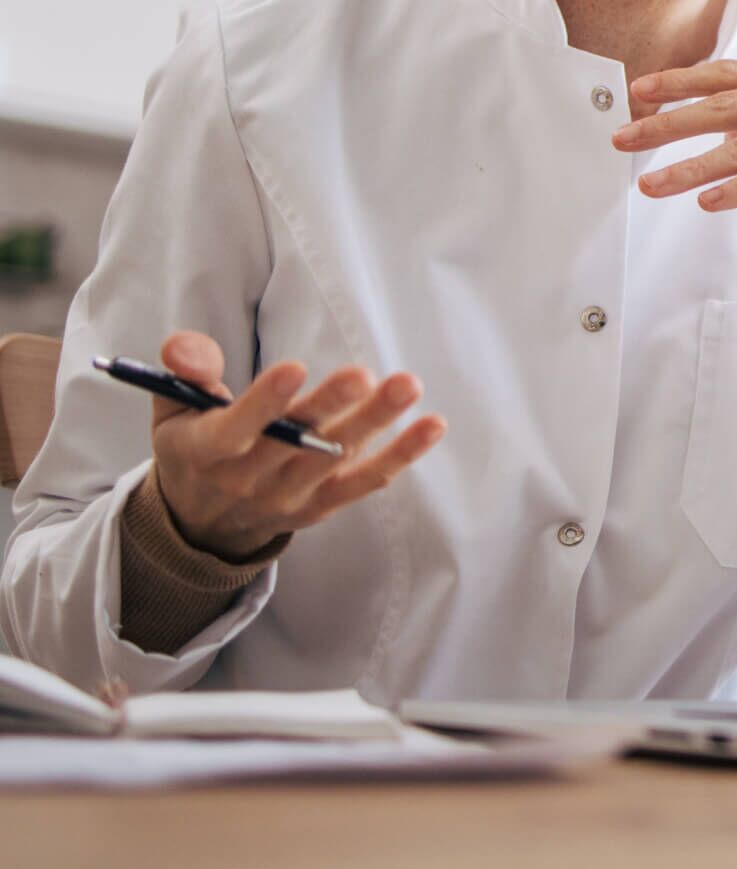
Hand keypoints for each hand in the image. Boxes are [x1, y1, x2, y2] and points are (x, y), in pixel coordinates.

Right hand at [149, 331, 446, 562]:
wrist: (203, 521)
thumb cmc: (195, 445)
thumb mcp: (172, 408)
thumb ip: (184, 372)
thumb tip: (183, 348)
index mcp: (206, 452)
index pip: (233, 431)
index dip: (262, 402)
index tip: (294, 369)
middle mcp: (248, 480)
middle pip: (293, 444)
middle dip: (329, 407)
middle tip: (362, 374)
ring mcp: (288, 498)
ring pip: (334, 460)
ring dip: (374, 423)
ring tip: (406, 386)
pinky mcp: (321, 507)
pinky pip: (364, 483)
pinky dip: (400, 455)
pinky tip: (431, 425)